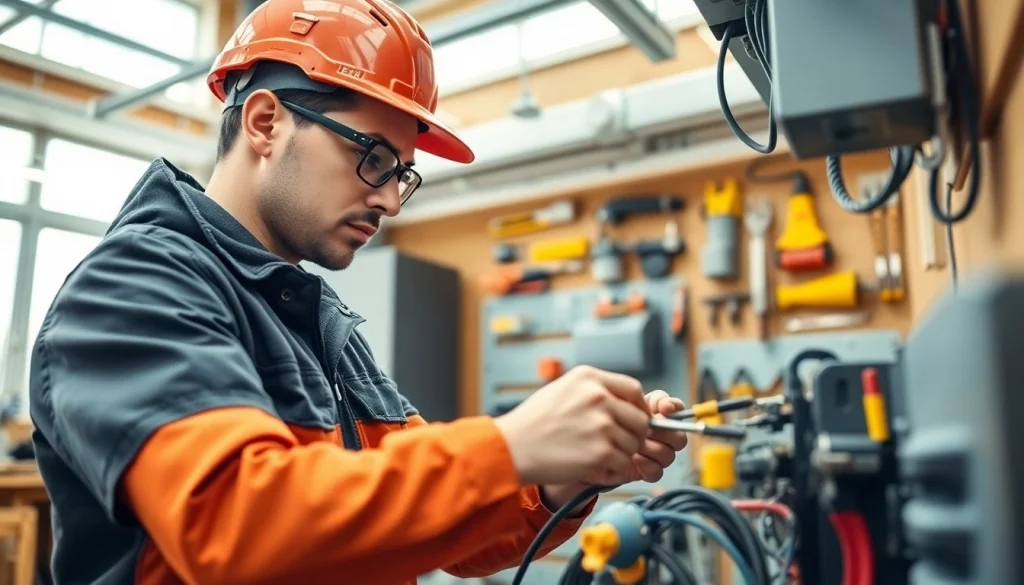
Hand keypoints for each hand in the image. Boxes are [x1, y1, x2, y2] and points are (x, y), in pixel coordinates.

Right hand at [493, 365, 650, 487]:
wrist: (511, 448)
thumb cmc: (532, 423)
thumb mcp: (562, 390)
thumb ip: (593, 391)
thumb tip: (623, 403)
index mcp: (589, 378)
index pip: (633, 389)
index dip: (639, 407)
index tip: (634, 419)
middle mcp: (598, 397)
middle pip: (640, 419)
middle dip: (633, 435)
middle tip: (616, 445)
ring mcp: (601, 425)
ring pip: (634, 444)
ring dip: (621, 455)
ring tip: (597, 458)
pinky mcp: (600, 452)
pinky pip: (623, 465)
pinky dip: (612, 471)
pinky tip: (594, 469)